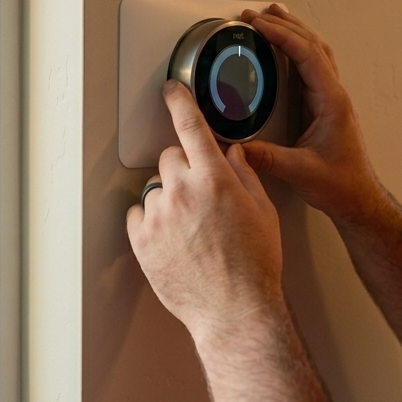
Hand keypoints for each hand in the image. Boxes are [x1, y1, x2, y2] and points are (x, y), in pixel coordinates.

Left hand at [126, 81, 284, 342]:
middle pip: (169, 158)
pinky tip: (174, 240)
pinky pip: (138, 214)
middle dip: (183, 169)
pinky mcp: (140, 239)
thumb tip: (231, 155)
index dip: (179, 102)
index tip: (171, 90)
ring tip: (191, 229)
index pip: (190, 126)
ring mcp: (158, 215)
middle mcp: (181, 190)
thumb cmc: (255, 265)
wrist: (234, 311)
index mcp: (214, 178)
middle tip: (200, 197)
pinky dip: (151, 221)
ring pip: (155, 188)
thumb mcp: (263, 212)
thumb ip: (245, 175)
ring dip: (169, 199)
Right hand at [240, 5, 384, 225]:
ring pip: (316, 52)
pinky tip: (285, 48)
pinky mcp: (325, 106)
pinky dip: (297, 49)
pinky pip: (312, 66)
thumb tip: (237, 147)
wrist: (359, 199)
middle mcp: (334, 95)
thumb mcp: (300, 172)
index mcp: (332, 102)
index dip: (282, 36)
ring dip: (294, 32)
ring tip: (272, 16)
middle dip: (284, 25)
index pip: (307, 56)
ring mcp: (331, 99)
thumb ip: (268, 158)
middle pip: (312, 45)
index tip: (258, 24)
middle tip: (256, 14)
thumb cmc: (340, 185)